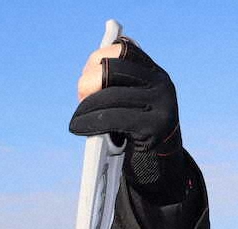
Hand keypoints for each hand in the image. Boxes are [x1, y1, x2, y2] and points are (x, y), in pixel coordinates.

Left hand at [70, 38, 182, 192]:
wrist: (161, 170)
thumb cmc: (136, 136)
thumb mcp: (130, 105)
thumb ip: (114, 88)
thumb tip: (86, 82)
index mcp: (155, 74)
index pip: (124, 49)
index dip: (100, 58)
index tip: (87, 73)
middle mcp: (162, 84)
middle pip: (114, 69)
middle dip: (91, 82)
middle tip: (80, 97)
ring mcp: (162, 104)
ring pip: (111, 96)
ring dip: (85, 108)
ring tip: (75, 120)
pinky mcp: (156, 127)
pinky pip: (114, 118)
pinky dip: (90, 122)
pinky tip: (79, 128)